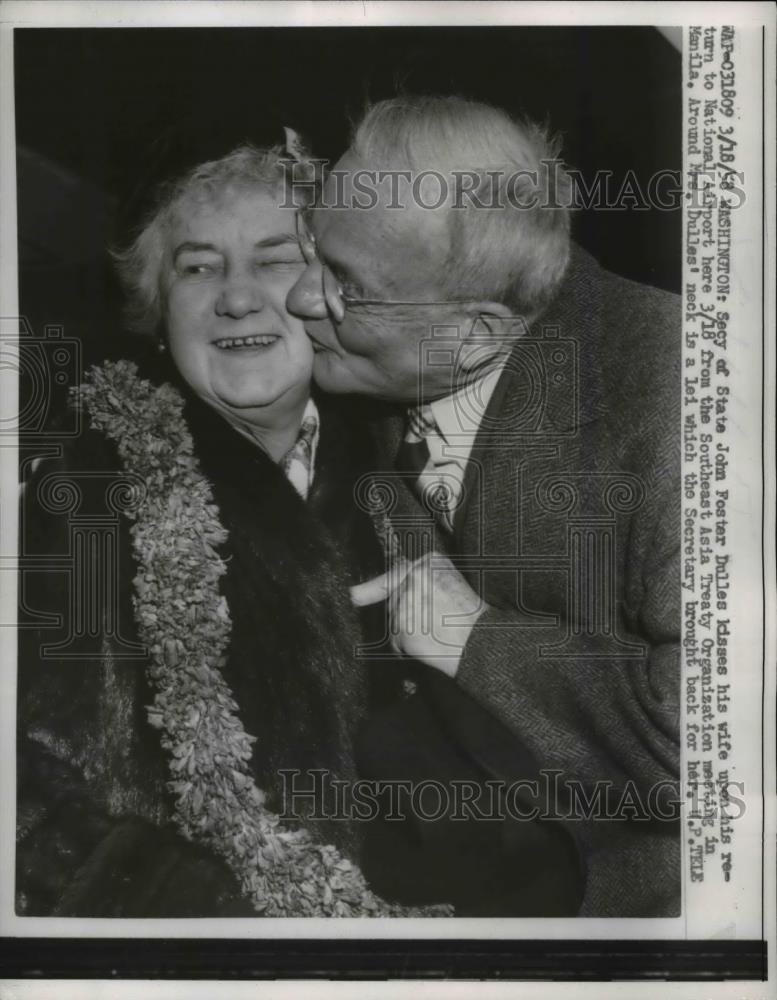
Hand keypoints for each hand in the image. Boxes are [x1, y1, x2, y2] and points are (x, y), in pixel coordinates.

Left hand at [351, 552, 487, 676]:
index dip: (374, 588)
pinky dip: (406, 648)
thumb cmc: (472, 618)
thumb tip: (365, 590)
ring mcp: (407, 600)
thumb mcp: (451, 584)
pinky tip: (428, 645)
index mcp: (430, 561)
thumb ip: (422, 580)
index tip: (354, 595)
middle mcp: (415, 575)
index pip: (396, 573)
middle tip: (431, 624)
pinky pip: (395, 641)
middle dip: (404, 614)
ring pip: (393, 620)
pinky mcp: (402, 625)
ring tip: (435, 634)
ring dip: (406, 631)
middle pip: (393, 598)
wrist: (483, 643)